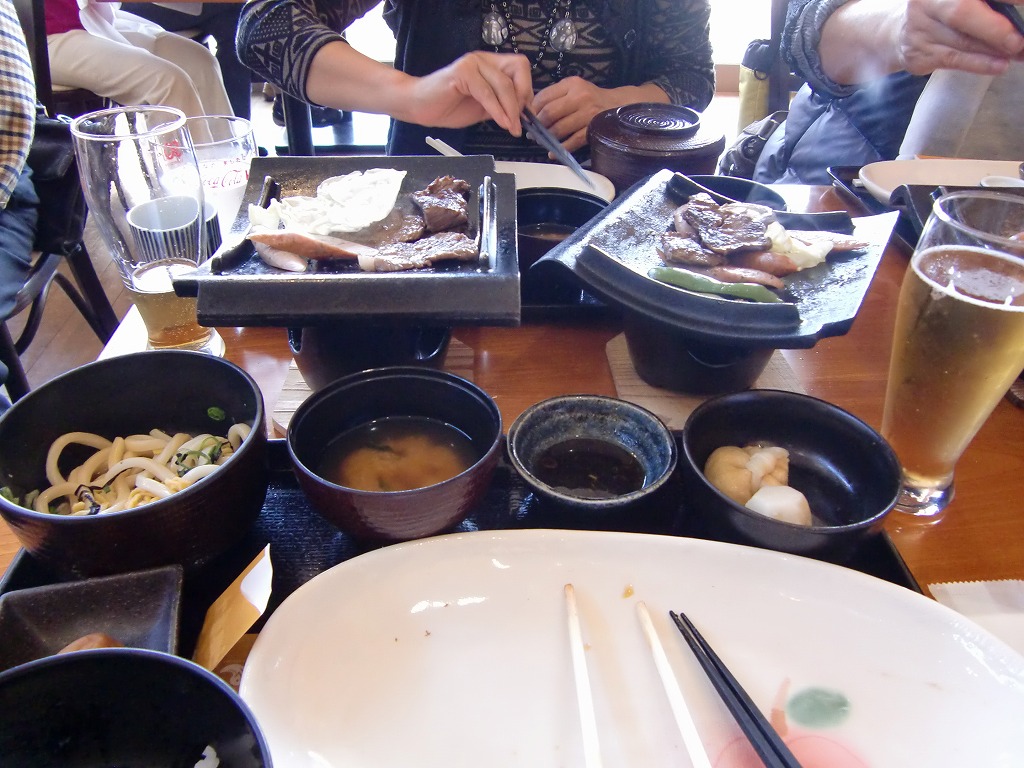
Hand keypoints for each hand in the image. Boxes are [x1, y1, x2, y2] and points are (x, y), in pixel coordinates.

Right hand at [405, 51, 533, 134]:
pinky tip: (500, 122)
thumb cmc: (447, 106)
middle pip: (518, 69)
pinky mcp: (462, 73)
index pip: (521, 68)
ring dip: (511, 109)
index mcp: (490, 65)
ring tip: (511, 127)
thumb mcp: (484, 108)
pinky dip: (497, 110)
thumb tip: (523, 114)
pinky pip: (487, 92)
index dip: (527, 90)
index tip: (526, 114)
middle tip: (519, 120)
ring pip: (504, 83)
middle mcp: (483, 59)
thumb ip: (501, 106)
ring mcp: (473, 63)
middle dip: (522, 98)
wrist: (419, 106)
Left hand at [530, 77, 618, 153]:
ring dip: (547, 138)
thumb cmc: (591, 98)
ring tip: (542, 142)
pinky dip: (561, 148)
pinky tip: (553, 152)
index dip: (532, 110)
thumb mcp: (575, 89)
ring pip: (559, 128)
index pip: (544, 97)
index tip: (527, 120)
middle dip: (538, 126)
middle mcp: (580, 96)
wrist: (619, 105)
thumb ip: (556, 97)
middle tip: (532, 134)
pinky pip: (573, 141)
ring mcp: (588, 113)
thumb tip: (532, 112)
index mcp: (571, 84)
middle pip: (549, 113)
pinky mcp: (593, 129)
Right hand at [898, 0, 1023, 74]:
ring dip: (992, 50)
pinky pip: (953, 59)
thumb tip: (1017, 26)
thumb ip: (988, 5)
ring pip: (960, 41)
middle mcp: (926, 2)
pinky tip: (998, 65)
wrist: (900, 31)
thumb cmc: (943, 11)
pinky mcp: (917, 53)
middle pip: (960, 13)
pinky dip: (979, 63)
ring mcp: (918, 29)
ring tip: (1015, 53)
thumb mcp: (962, 1)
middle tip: (1017, 41)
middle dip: (994, 28)